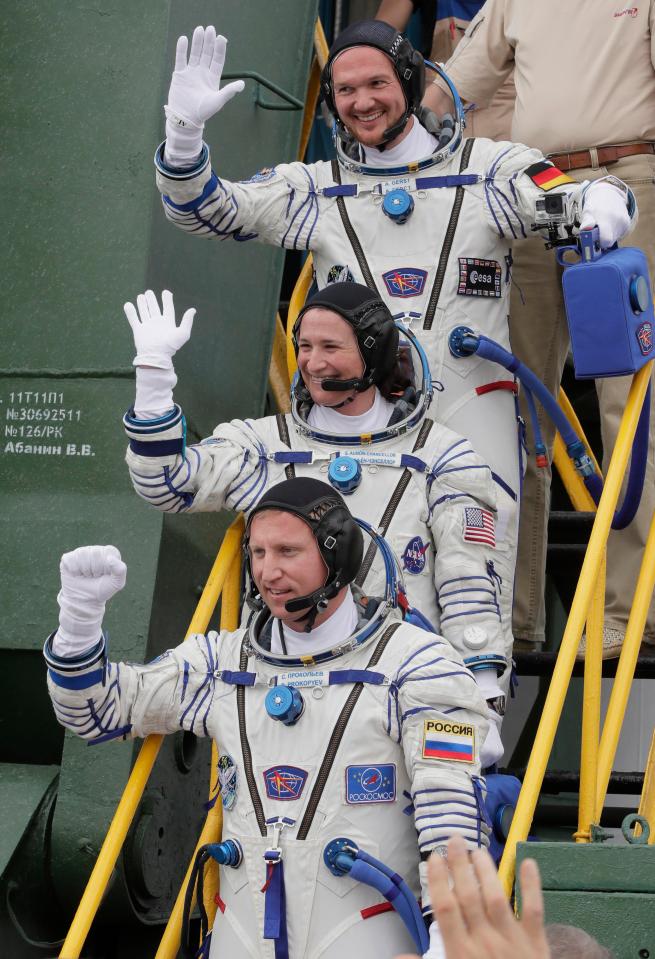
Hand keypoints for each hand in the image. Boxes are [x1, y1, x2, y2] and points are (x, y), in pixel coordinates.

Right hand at [60, 545, 126, 604]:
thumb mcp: (116, 583)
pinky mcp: (68, 558)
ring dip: (84, 570)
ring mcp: (81, 552)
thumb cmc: (102, 589)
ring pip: (82, 554)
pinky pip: (70, 559)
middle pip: (95, 552)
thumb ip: (120, 570)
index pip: (108, 552)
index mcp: (109, 552)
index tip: (105, 575)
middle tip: (94, 576)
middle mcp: (95, 549)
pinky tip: (76, 574)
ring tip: (86, 575)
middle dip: (95, 569)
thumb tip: (110, 558)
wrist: (85, 600)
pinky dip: (74, 570)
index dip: (106, 567)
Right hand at [124, 289, 194, 369]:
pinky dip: (130, 312)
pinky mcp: (138, 330)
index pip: (168, 308)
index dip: (167, 299)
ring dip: (142, 304)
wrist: (156, 356)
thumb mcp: (183, 334)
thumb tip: (193, 310)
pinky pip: (133, 319)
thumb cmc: (170, 346)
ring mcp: (147, 326)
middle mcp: (157, 323)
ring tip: (141, 296)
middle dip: (152, 300)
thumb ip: (187, 321)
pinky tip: (128, 304)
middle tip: (149, 292)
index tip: (166, 292)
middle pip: (154, 308)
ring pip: (144, 312)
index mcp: (168, 323)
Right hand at [166, 25, 244, 130]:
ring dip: (197, 42)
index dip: (219, 49)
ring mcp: (191, 72)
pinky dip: (182, 49)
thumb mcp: (217, 101)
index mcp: (213, 78)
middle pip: (206, 53)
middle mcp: (202, 73)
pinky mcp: (179, 74)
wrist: (185, 119)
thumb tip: (242, 84)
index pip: (217, 60)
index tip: (221, 38)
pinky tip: (184, 39)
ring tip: (199, 29)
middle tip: (210, 29)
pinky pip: (181, 59)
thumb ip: (228, 92)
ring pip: (194, 53)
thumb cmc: (203, 113)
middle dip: (209, 42)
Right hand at [396, 835, 549, 958]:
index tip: (434, 858)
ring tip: (477, 850)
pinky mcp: (536, 945)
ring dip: (486, 871)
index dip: (439, 880)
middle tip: (453, 840)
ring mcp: (512, 942)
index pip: (446, 909)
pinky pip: (534, 910)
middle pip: (469, 896)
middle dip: (460, 866)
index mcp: (461, 955)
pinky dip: (531, 886)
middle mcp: (485, 943)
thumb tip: (398, 956)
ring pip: (496, 898)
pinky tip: (529, 862)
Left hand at [579, 181, 630, 248]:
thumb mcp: (588, 212)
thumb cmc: (595, 206)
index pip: (606, 240)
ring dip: (607, 236)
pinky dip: (613, 233)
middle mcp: (617, 220)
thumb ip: (587, 222)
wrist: (609, 194)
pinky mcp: (627, 223)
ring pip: (614, 238)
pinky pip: (619, 234)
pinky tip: (609, 224)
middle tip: (596, 233)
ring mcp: (624, 222)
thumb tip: (586, 228)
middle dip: (602, 240)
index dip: (599, 244)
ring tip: (603, 226)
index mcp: (606, 218)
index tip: (594, 241)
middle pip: (609, 241)